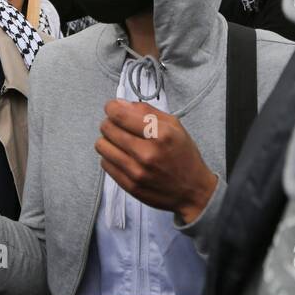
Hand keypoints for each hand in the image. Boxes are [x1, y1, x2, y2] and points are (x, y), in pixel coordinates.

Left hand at [95, 100, 217, 224]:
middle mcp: (147, 153)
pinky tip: (123, 156)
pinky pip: (105, 164)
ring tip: (120, 141)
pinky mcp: (129, 185)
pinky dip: (111, 157)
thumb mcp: (174, 125)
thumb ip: (146, 111)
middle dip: (110, 122)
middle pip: (107, 128)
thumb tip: (120, 104)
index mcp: (160, 134)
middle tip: (119, 125)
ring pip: (102, 146)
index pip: (119, 115)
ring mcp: (137, 172)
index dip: (111, 108)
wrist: (193, 191)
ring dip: (108, 140)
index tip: (112, 108)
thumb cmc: (184, 155)